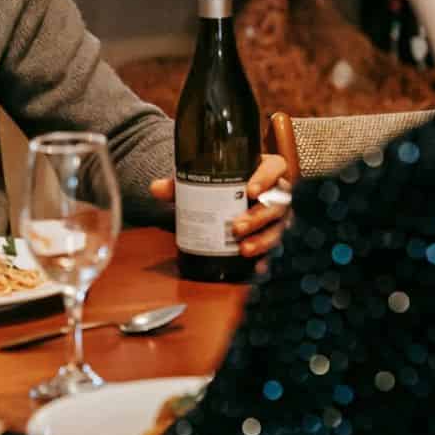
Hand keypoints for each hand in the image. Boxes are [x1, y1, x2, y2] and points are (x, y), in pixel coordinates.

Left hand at [151, 153, 290, 257]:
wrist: (229, 198)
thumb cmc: (222, 185)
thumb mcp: (203, 181)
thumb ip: (180, 184)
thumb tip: (156, 189)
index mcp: (265, 170)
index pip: (275, 167)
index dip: (266, 178)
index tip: (249, 190)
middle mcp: (277, 192)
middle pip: (278, 202)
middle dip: (258, 216)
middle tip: (236, 227)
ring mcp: (279, 216)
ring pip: (279, 226)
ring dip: (263, 239)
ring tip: (243, 249)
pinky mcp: (275, 234)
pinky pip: (276, 247)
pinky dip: (266, 258)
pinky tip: (256, 267)